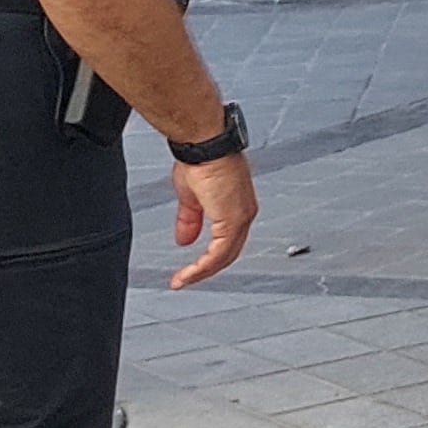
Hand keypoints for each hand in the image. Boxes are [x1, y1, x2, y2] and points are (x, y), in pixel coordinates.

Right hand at [165, 151, 258, 287]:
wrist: (204, 146)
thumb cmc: (201, 160)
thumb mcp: (191, 197)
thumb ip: (190, 220)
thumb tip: (184, 240)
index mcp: (237, 206)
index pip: (228, 240)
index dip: (209, 257)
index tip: (191, 268)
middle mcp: (245, 212)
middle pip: (229, 252)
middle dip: (205, 269)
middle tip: (185, 279)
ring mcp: (242, 217)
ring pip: (225, 256)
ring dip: (202, 272)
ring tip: (182, 281)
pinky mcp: (233, 220)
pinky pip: (219, 253)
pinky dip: (203, 267)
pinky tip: (188, 274)